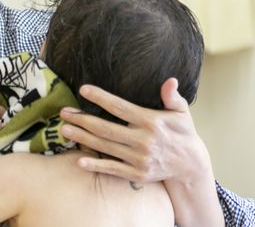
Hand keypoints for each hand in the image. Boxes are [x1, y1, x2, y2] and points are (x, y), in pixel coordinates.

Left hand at [57, 78, 213, 185]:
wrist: (191, 167)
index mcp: (151, 122)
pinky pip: (112, 169)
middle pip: (106, 128)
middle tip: (63, 112)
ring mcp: (139, 159)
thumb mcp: (182, 113)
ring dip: (83, 138)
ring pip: (105, 147)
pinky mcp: (137, 174)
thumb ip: (173, 97)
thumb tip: (170, 80)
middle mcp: (143, 141)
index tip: (83, 90)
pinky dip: (95, 165)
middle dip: (83, 120)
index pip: (121, 108)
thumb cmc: (183, 134)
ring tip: (64, 129)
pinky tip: (78, 161)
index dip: (101, 98)